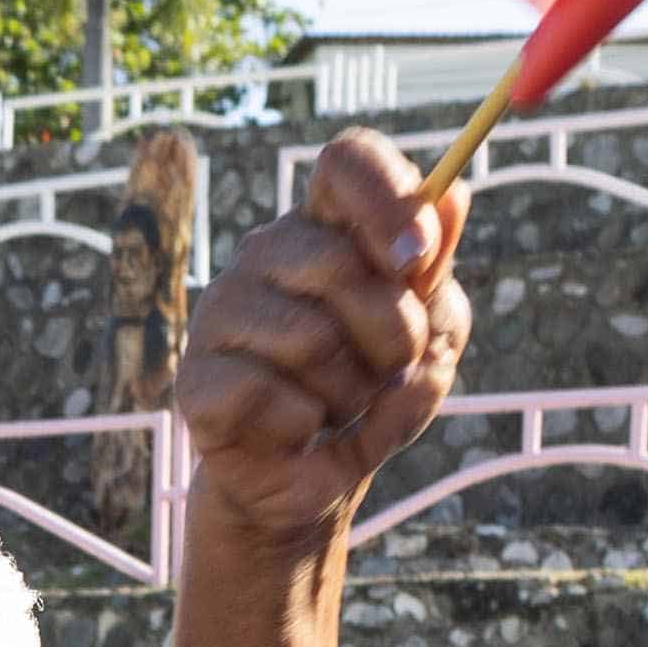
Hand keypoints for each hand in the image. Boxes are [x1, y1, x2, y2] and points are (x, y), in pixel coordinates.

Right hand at [173, 131, 469, 549]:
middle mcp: (265, 256)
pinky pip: (267, 393)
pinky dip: (303, 424)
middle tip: (388, 369)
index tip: (419, 257)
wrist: (316, 484)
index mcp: (326, 229)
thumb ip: (436, 275)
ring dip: (351, 391)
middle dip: (393, 334)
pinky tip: (295, 429)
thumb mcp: (430, 336)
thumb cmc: (372, 396)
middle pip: (342, 263)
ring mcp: (220, 313)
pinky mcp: (195, 379)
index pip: (348, 162)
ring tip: (339, 406)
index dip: (389, 197)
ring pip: (310, 338)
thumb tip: (453, 196)